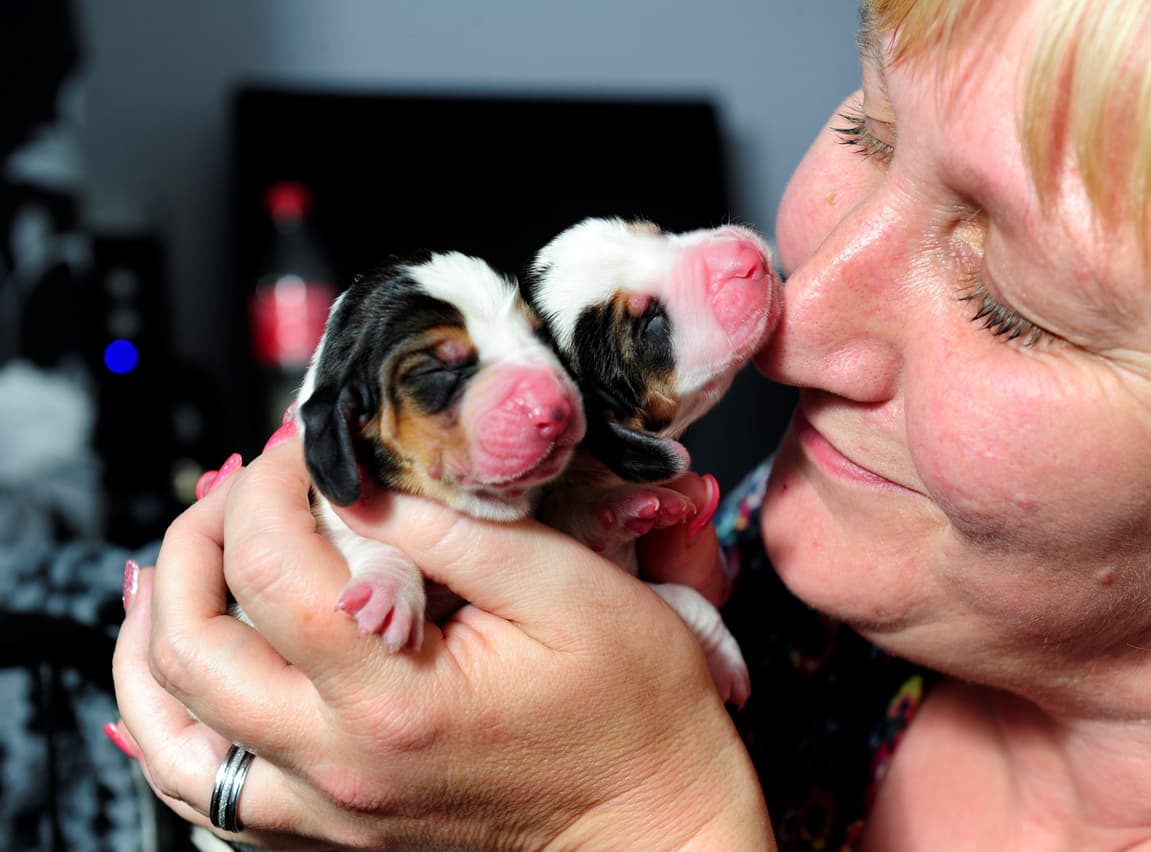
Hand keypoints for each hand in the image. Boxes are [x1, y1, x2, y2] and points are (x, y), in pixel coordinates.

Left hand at [112, 436, 769, 848]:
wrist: (654, 822)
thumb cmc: (633, 711)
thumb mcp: (571, 590)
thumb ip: (456, 532)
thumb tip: (364, 486)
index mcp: (396, 699)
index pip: (274, 570)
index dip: (270, 488)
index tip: (304, 444)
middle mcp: (339, 766)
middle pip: (192, 647)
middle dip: (193, 541)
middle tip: (234, 486)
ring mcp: (326, 809)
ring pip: (170, 733)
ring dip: (150, 637)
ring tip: (163, 570)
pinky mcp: (332, 830)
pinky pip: (204, 793)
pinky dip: (166, 728)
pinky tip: (170, 683)